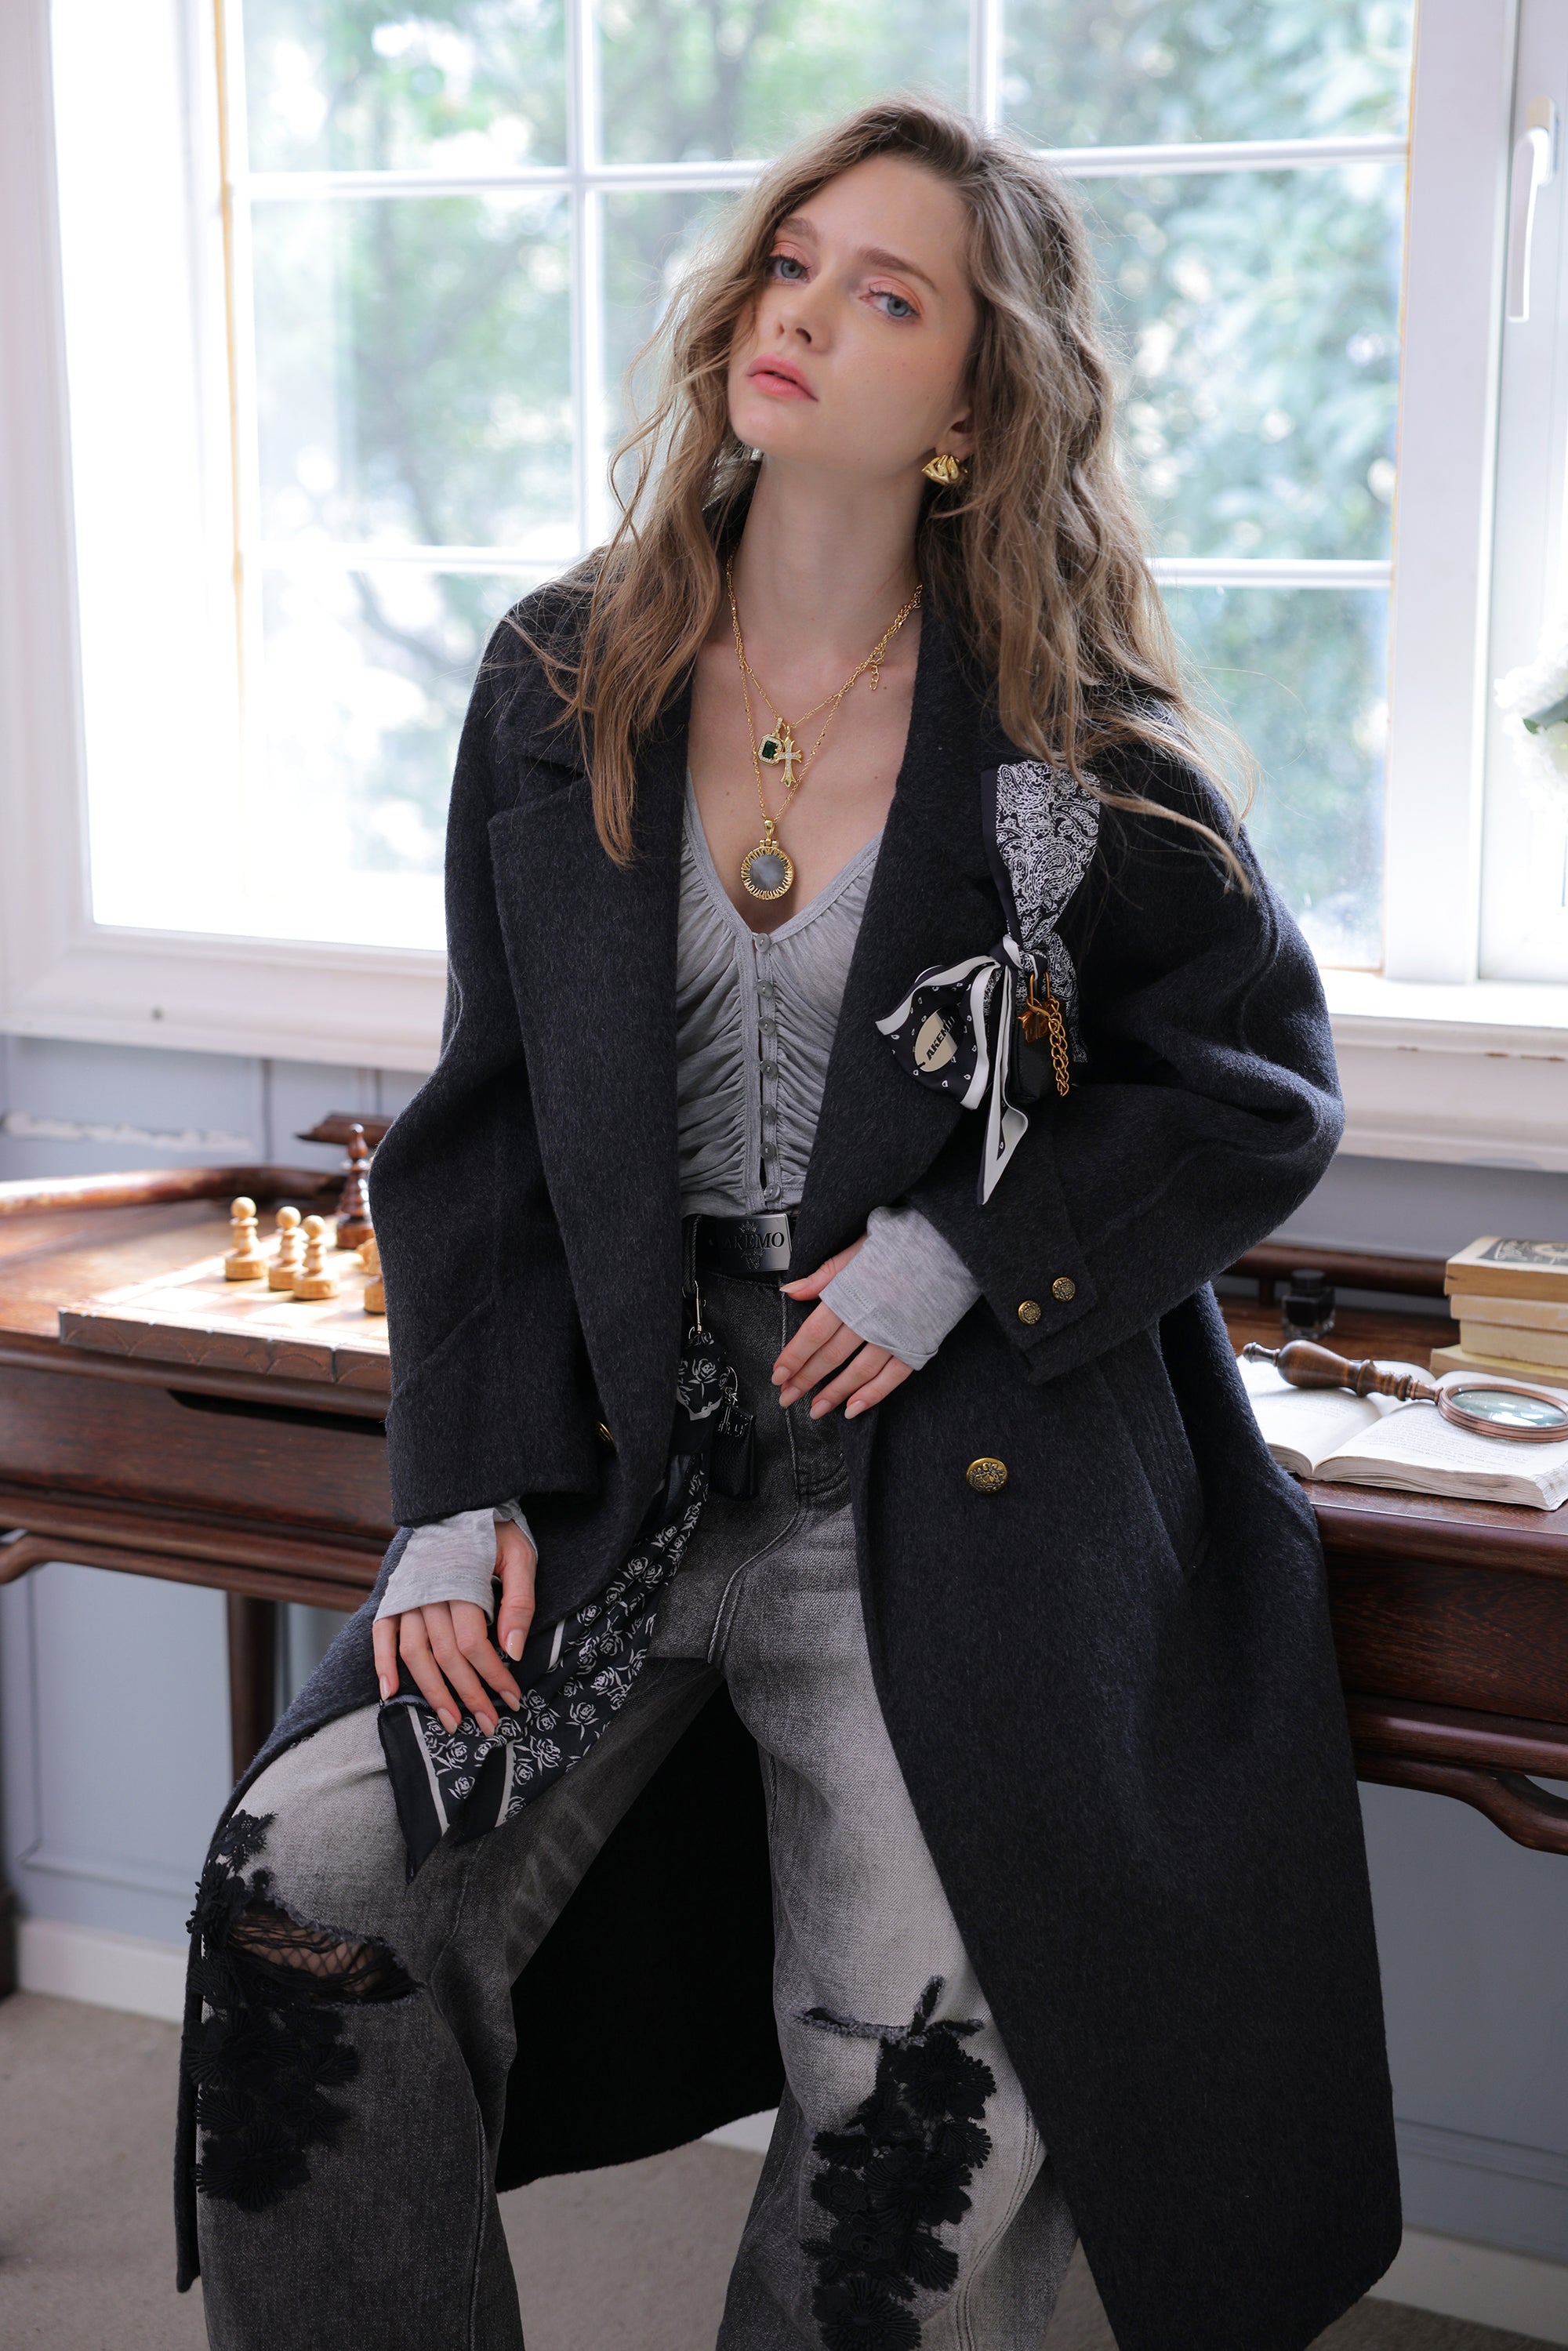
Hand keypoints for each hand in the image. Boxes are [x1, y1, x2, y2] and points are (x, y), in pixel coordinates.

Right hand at [371, 1518, 536, 1734]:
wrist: (459, 1499)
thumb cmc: (494, 1530)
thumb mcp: (519, 1557)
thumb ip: (519, 1602)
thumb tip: (512, 1651)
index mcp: (461, 1583)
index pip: (474, 1644)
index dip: (493, 1676)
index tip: (512, 1699)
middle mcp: (428, 1593)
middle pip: (445, 1656)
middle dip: (468, 1694)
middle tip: (486, 1724)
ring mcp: (407, 1595)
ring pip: (414, 1654)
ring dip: (431, 1692)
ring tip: (449, 1721)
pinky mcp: (394, 1595)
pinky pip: (382, 1634)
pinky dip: (383, 1665)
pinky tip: (391, 1694)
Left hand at [774, 1236, 916, 1419]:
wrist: (953, 1244)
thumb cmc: (906, 1241)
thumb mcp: (860, 1248)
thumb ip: (825, 1274)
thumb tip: (792, 1290)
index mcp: (853, 1293)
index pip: (814, 1333)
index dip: (794, 1357)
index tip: (778, 1374)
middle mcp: (872, 1318)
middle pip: (831, 1356)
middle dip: (806, 1380)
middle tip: (787, 1397)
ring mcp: (896, 1334)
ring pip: (859, 1372)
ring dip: (835, 1394)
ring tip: (816, 1409)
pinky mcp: (918, 1343)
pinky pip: (893, 1376)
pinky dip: (873, 1395)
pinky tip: (854, 1408)